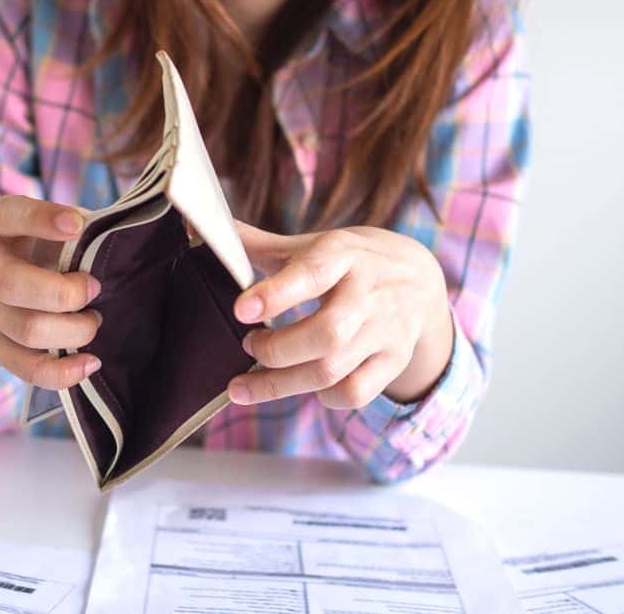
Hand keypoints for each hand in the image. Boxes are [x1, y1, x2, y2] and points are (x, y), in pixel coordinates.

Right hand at [0, 196, 101, 389]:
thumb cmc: (18, 244)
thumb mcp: (34, 223)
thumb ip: (71, 224)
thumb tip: (123, 239)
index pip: (11, 216)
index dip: (42, 219)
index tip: (76, 225)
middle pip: (12, 285)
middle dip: (64, 293)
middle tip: (93, 288)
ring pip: (26, 330)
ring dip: (73, 330)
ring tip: (92, 320)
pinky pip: (25, 368)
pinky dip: (62, 372)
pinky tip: (90, 362)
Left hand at [228, 224, 453, 408]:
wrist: (421, 279)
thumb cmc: (352, 261)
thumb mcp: (314, 244)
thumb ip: (259, 244)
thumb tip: (203, 227)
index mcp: (343, 255)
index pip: (312, 274)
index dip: (276, 294)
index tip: (241, 310)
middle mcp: (368, 293)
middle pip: (326, 334)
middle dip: (277, 349)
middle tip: (248, 346)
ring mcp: (385, 330)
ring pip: (334, 369)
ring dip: (282, 383)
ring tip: (246, 384)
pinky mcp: (394, 360)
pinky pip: (356, 392)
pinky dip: (323, 397)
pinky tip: (302, 386)